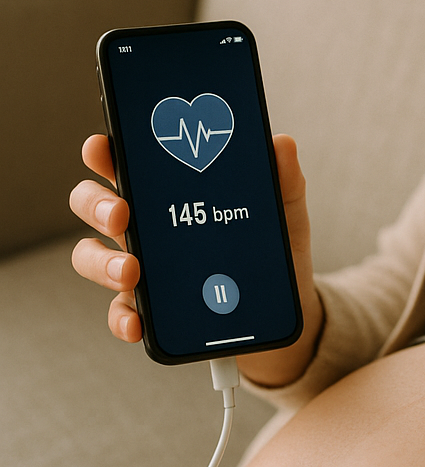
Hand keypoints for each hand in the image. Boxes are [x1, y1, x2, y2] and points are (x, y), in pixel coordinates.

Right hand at [69, 133, 323, 386]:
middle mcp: (149, 227)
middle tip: (120, 213)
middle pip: (95, 204)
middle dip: (96, 204)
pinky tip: (138, 321)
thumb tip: (282, 144)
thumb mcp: (285, 214)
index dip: (105, 152)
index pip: (128, 164)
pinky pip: (121, 312)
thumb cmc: (275, 252)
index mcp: (173, 194)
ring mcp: (145, 268)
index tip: (102, 148)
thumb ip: (283, 180)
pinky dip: (122, 317)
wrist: (288, 309)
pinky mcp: (153, 310)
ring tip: (130, 271)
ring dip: (102, 262)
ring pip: (94, 257)